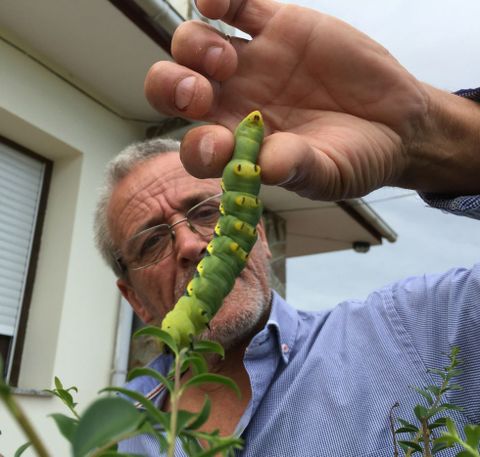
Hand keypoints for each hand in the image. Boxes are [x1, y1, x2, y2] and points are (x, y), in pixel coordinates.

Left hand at [144, 0, 441, 199]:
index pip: (196, 148)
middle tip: (199, 93)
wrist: (396, 123)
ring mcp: (253, 62)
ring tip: (226, 57)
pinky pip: (237, 4)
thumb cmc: (357, 158)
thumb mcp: (329, 174)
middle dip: (172, 87)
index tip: (220, 147)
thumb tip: (266, 165)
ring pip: (195, 44)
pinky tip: (217, 2)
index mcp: (240, 147)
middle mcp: (235, 104)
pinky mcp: (278, 26)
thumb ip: (296, 169)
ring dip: (194, 46)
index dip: (196, 148)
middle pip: (176, 89)